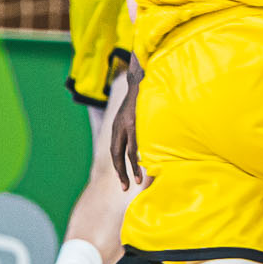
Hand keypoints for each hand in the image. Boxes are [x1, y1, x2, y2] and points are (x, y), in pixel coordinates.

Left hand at [110, 62, 142, 189]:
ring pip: (130, 152)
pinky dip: (142, 156)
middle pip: (118, 155)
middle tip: (127, 187)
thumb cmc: (143, 96)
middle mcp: (120, 126)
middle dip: (121, 173)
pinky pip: (139, 143)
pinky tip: (147, 164)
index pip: (116, 151)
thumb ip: (135, 128)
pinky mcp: (137, 121)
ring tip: (139, 181)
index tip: (124, 180)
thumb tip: (143, 146)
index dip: (119, 167)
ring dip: (134, 168)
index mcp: (117, 125)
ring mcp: (129, 124)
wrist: (143, 76)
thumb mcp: (134, 113)